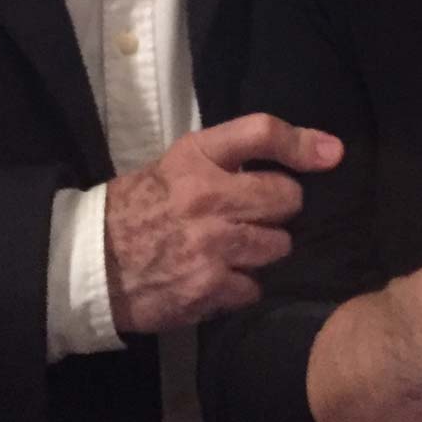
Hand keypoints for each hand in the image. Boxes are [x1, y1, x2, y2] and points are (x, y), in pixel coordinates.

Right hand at [103, 110, 340, 332]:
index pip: (261, 133)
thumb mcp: (178, 164)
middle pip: (285, 198)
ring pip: (277, 246)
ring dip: (264, 250)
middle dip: (281, 209)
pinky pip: (253, 287)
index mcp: (196, 158)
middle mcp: (207, 197)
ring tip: (235, 248)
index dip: (303, 143)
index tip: (331, 154)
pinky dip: (240, 286)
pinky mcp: (208, 288)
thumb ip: (231, 158)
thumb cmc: (140, 206)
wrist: (90, 262)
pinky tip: (216, 277)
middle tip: (260, 215)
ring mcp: (210, 246)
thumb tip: (308, 151)